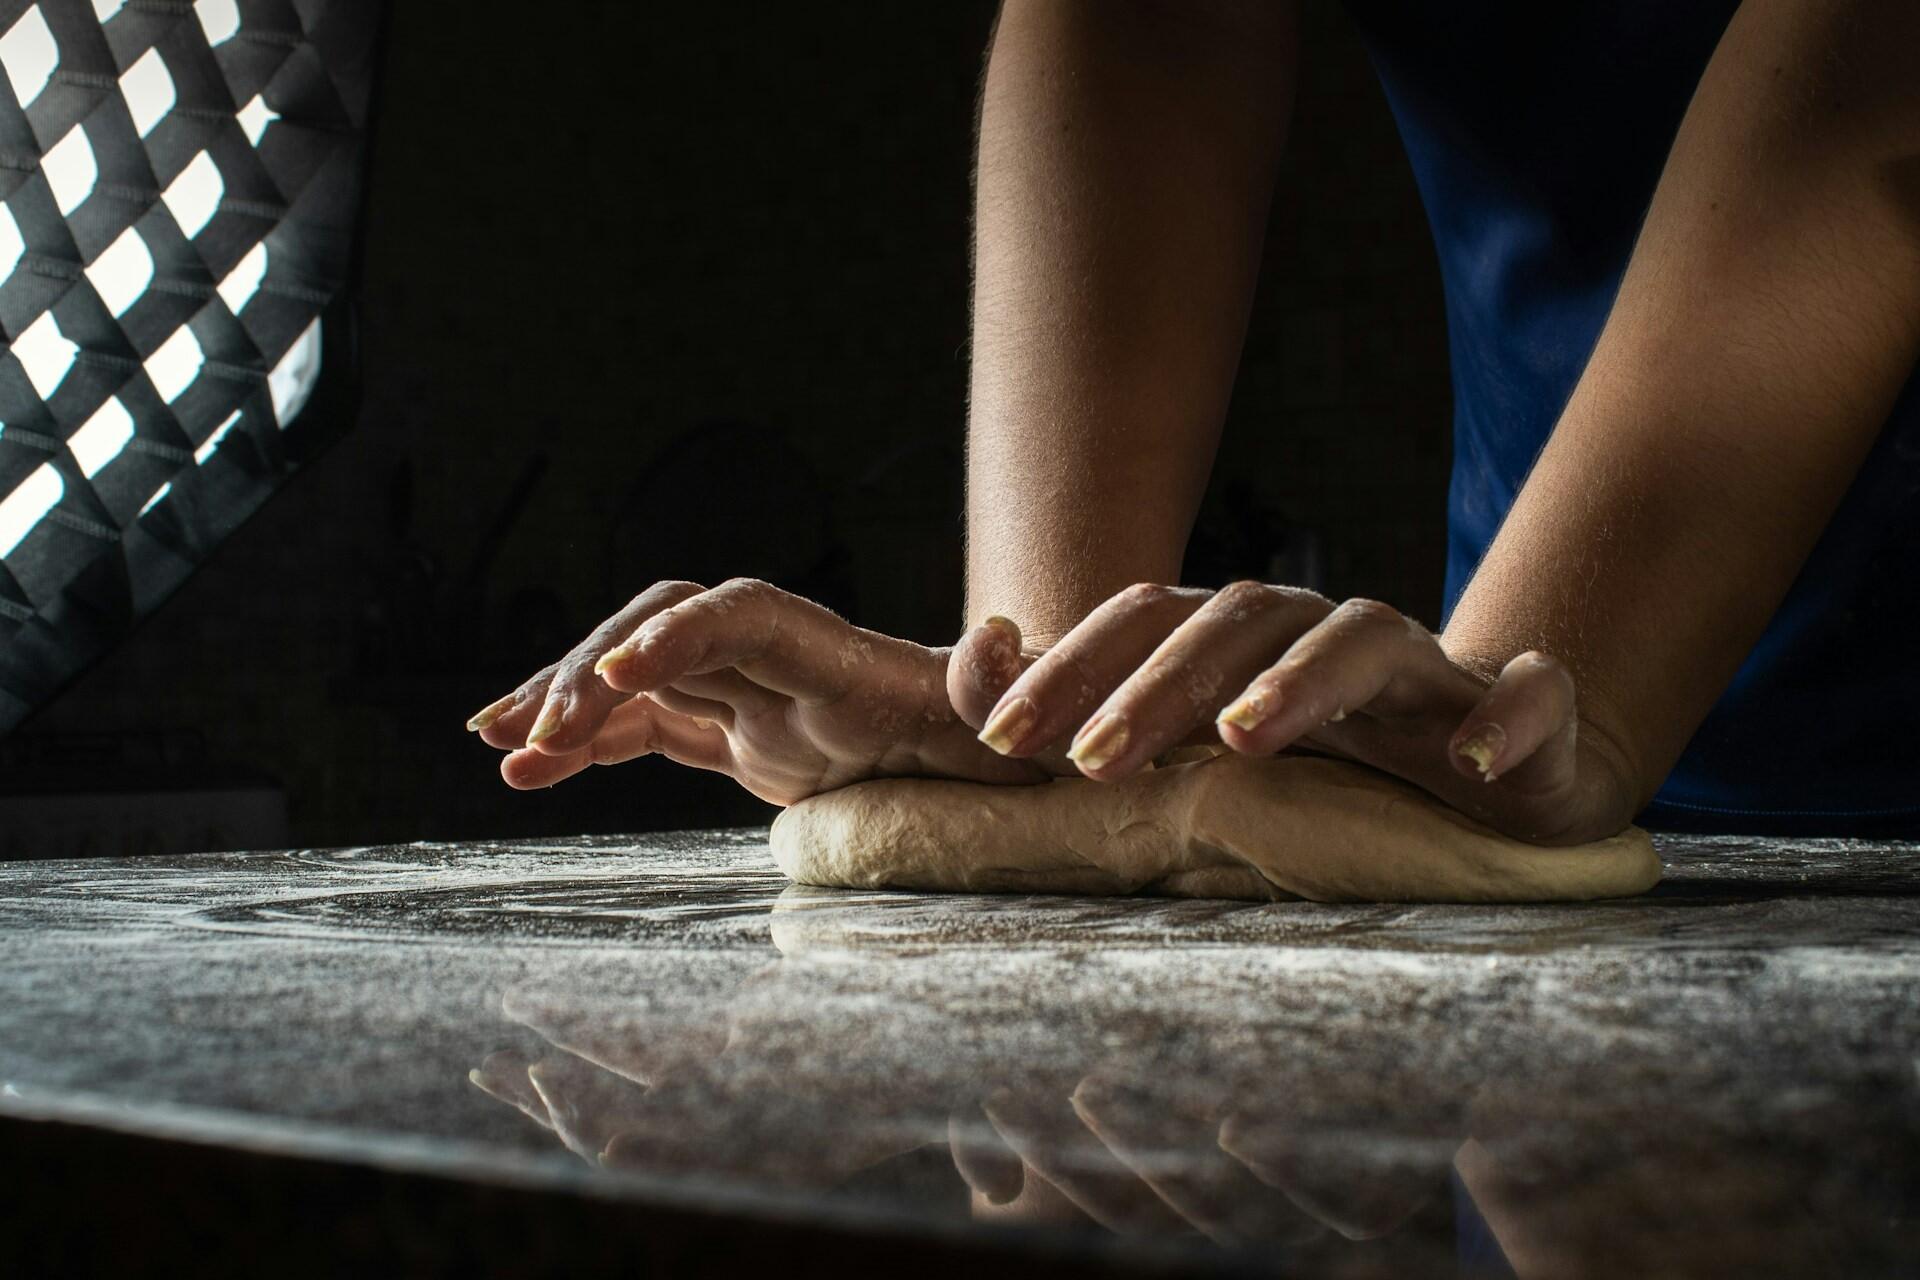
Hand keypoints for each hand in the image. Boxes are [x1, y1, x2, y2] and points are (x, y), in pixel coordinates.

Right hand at [466, 579, 1048, 804]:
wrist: (1007, 760)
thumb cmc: (1015, 748)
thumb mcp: (1016, 734)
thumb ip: (995, 693)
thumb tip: (994, 636)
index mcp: (840, 659)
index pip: (742, 618)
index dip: (676, 636)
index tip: (615, 676)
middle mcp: (784, 663)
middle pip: (665, 629)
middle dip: (593, 669)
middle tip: (535, 734)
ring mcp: (755, 696)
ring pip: (637, 674)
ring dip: (565, 698)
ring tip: (495, 741)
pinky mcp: (740, 735)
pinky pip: (645, 728)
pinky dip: (584, 744)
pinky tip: (524, 771)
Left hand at [947, 583, 1640, 843]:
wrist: (1495, 784)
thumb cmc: (1325, 770)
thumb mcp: (1196, 748)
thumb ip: (1081, 705)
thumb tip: (984, 650)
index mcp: (1245, 641)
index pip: (1148, 621)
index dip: (1075, 668)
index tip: (1005, 741)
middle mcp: (1326, 636)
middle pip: (1238, 622)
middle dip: (1158, 687)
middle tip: (1091, 761)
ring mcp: (1428, 672)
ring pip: (1367, 639)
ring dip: (1303, 681)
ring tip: (1245, 739)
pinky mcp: (1526, 714)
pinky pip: (1535, 697)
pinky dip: (1511, 715)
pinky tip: (1477, 763)